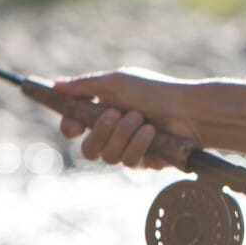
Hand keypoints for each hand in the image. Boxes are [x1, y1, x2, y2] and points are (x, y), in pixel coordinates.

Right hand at [53, 67, 202, 169]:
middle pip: (87, 149)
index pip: (74, 127)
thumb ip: (85, 86)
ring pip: (107, 157)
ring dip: (123, 135)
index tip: (73, 126)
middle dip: (100, 131)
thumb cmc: (155, 91)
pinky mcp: (143, 161)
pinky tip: (151, 132)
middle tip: (116, 113)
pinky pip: (128, 162)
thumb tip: (55, 85)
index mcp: (103, 110)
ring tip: (141, 118)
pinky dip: (138, 144)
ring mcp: (127, 148)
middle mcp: (113, 132)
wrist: (189, 109)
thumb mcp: (117, 82)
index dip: (69, 128)